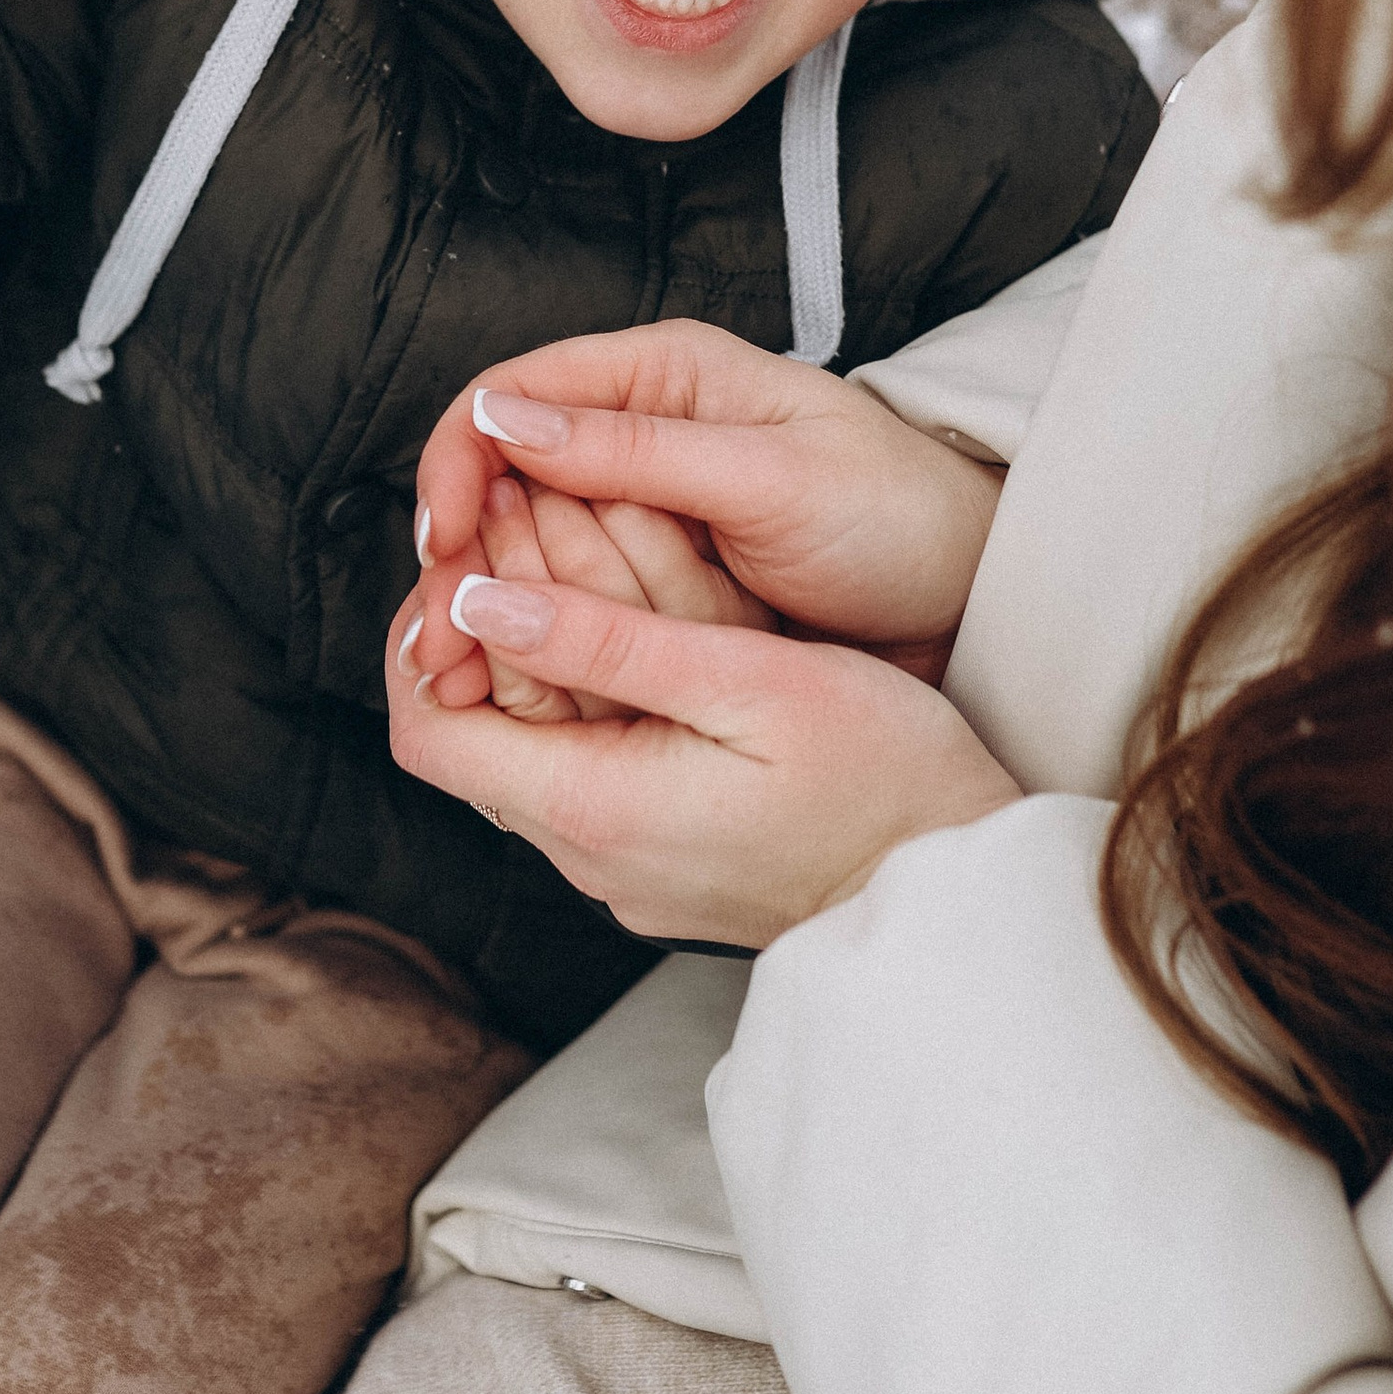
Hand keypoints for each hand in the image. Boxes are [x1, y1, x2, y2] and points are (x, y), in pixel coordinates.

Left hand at [387, 568, 1017, 945]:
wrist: (965, 889)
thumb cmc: (883, 780)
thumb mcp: (748, 682)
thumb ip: (607, 641)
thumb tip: (478, 604)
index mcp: (596, 809)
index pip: (429, 728)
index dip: (426, 632)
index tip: (470, 548)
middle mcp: (591, 853)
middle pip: (483, 722)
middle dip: (495, 605)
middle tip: (535, 504)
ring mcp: (627, 865)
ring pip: (542, 733)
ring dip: (551, 634)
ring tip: (590, 534)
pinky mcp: (667, 858)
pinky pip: (598, 763)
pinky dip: (602, 684)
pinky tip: (645, 618)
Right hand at [409, 321, 1000, 680]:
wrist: (969, 593)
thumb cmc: (895, 516)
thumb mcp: (773, 479)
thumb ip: (641, 450)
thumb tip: (505, 420)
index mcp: (661, 376)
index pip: (513, 395)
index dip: (460, 462)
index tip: (442, 541)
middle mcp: (638, 431)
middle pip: (500, 473)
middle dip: (458, 547)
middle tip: (433, 631)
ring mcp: (645, 506)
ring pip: (524, 542)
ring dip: (484, 599)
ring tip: (458, 671)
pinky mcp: (657, 575)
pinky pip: (568, 594)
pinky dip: (532, 632)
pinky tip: (510, 681)